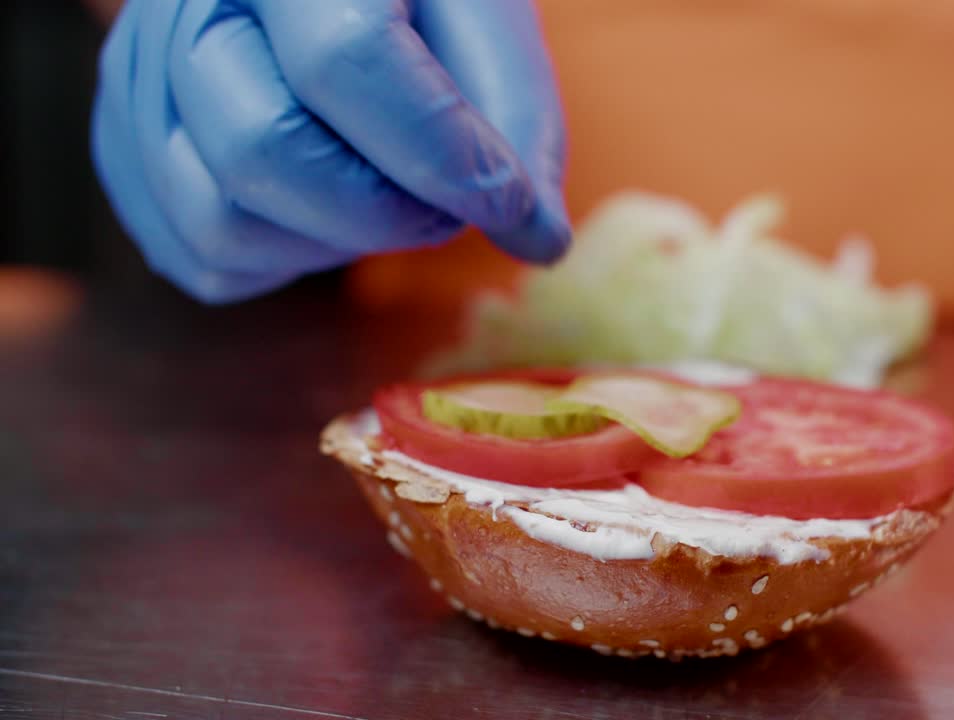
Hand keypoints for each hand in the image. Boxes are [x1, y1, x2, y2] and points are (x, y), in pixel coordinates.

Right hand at [92, 0, 568, 302]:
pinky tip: (326, 215)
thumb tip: (536, 241)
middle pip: (263, 150)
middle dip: (383, 211)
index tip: (509, 203)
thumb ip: (519, 127)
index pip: (345, 59)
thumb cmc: (418, 0)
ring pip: (219, 219)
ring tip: (384, 202)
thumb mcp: (488, 27)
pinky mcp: (127, 142)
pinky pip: (195, 255)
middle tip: (441, 204)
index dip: (440, 154)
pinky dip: (282, 264)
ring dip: (332, 245)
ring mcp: (140, 74)